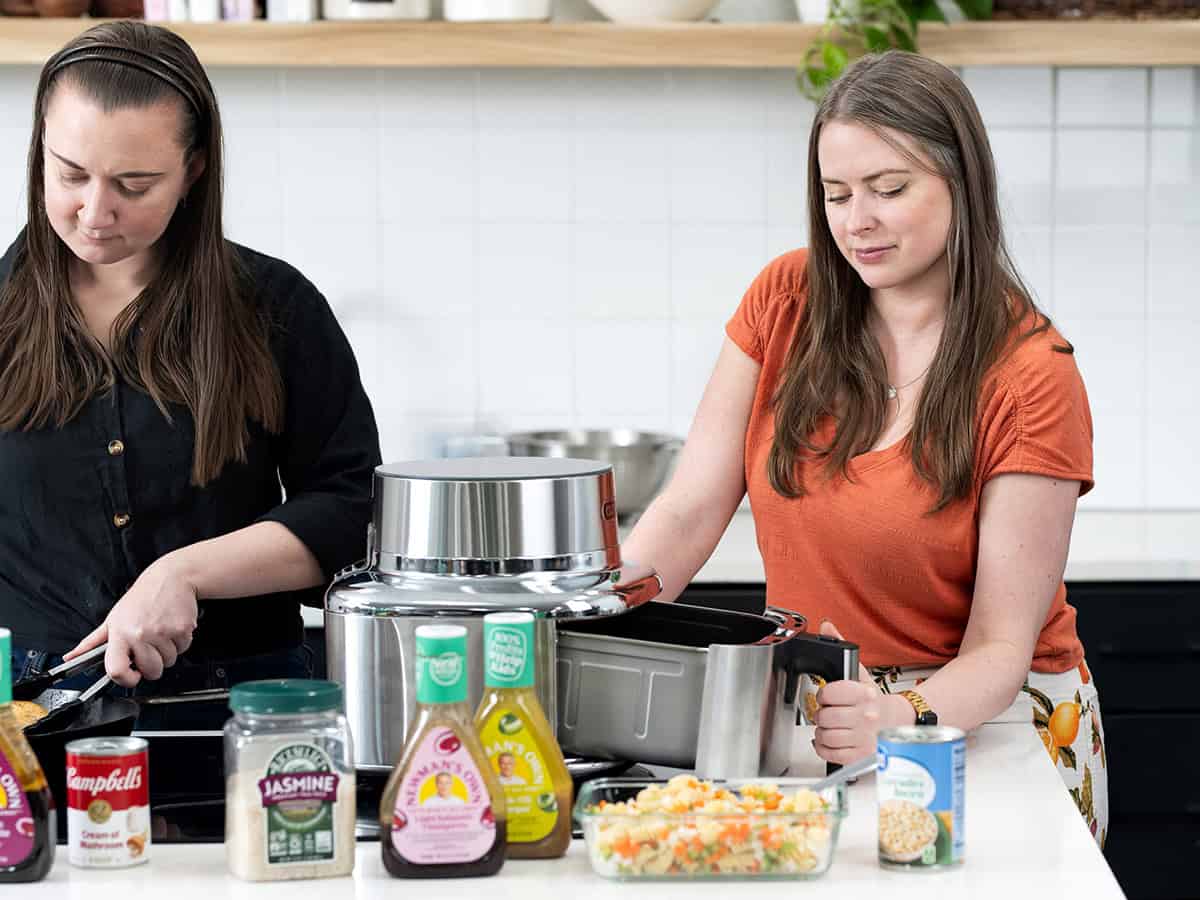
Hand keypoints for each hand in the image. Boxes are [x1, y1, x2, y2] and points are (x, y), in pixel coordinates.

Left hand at [64, 555, 198, 686]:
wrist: (171, 578)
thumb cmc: (142, 598)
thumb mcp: (113, 618)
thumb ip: (92, 642)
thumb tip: (71, 657)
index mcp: (120, 633)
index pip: (117, 670)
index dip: (126, 680)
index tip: (132, 676)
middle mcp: (141, 634)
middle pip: (151, 671)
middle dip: (152, 666)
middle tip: (150, 649)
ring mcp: (163, 632)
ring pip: (169, 661)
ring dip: (167, 653)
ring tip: (161, 635)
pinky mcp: (182, 629)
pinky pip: (183, 649)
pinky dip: (180, 643)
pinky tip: (172, 629)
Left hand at [811, 620, 908, 764]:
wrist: (900, 724)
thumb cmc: (876, 701)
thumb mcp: (860, 673)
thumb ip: (842, 647)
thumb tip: (827, 626)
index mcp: (864, 694)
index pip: (827, 694)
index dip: (822, 696)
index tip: (826, 697)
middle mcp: (865, 716)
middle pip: (824, 717)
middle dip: (822, 715)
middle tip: (830, 714)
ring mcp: (864, 738)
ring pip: (825, 736)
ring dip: (823, 732)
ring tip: (832, 727)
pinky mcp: (861, 756)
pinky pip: (830, 754)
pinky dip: (825, 748)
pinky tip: (831, 741)